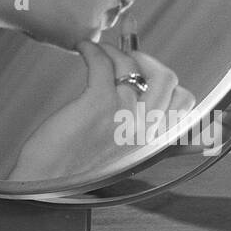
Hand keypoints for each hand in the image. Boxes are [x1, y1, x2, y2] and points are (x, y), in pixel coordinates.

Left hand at [8, 42, 195, 179]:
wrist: (46, 181)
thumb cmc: (75, 164)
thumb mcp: (117, 149)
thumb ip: (133, 127)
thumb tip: (137, 89)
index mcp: (152, 141)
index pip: (184, 101)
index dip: (164, 78)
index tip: (144, 68)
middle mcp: (145, 128)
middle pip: (167, 78)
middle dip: (145, 59)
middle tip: (123, 56)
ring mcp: (124, 114)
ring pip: (131, 64)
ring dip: (114, 50)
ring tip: (98, 51)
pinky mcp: (98, 102)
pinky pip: (103, 62)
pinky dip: (92, 49)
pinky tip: (82, 48)